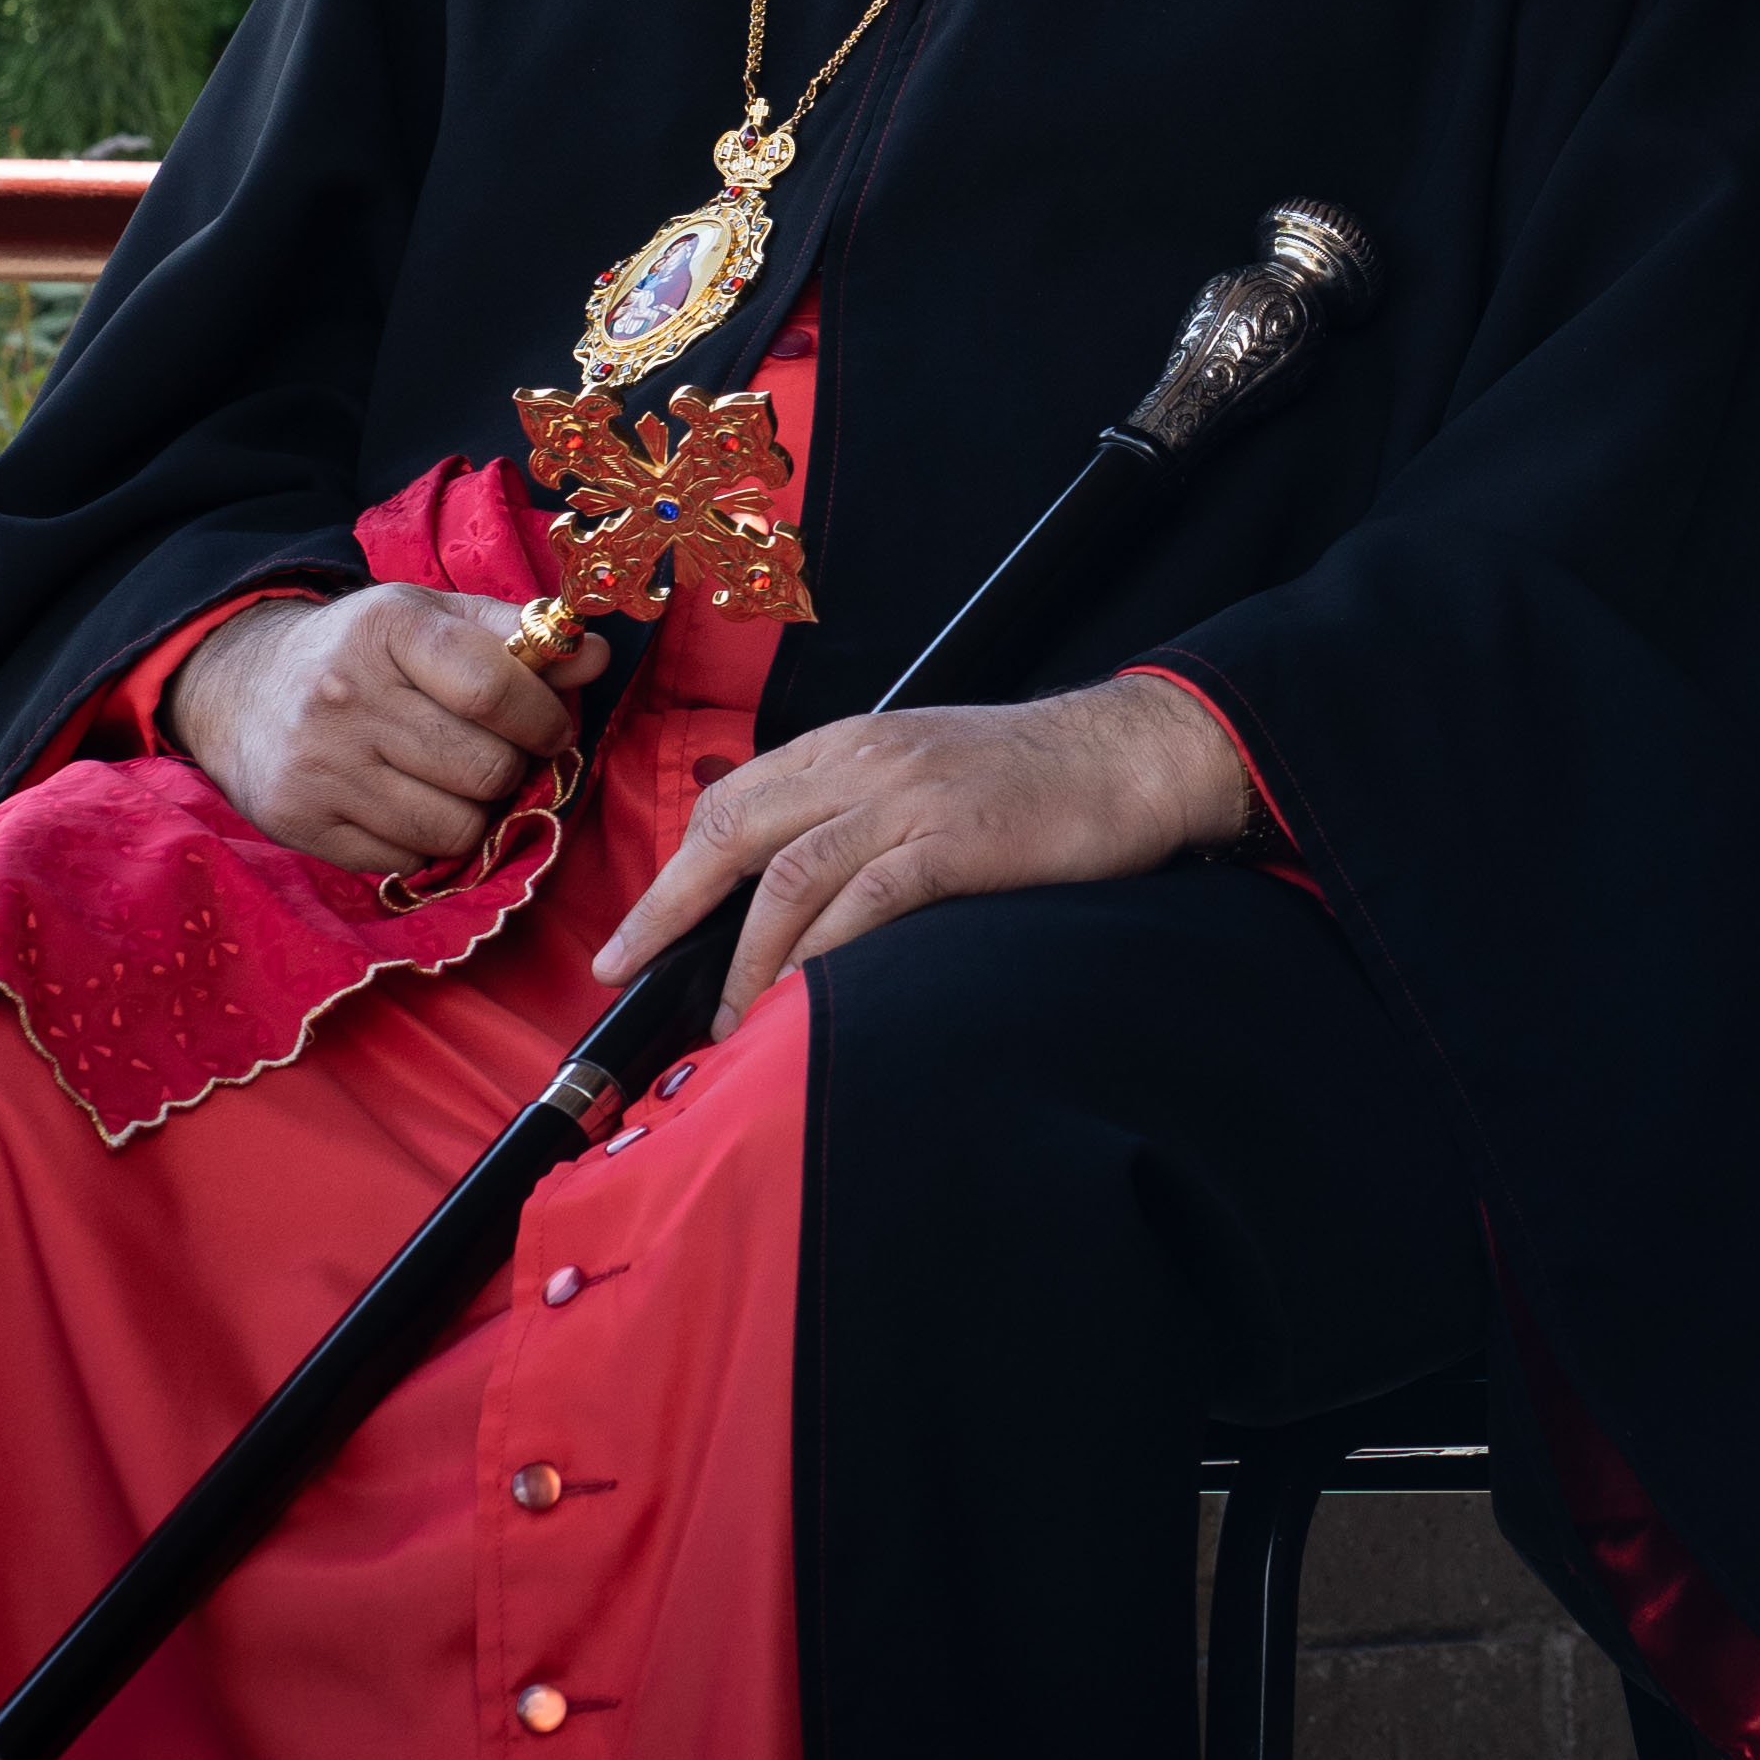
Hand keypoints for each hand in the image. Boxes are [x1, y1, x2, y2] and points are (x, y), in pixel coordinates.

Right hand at [168, 583, 608, 877]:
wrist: (241, 690)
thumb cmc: (362, 652)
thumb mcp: (431, 618)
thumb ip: (518, 634)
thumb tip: (595, 655)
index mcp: (387, 629)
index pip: (493, 689)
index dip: (544, 718)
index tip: (552, 728)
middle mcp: (345, 697)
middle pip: (483, 768)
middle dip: (511, 770)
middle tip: (498, 757)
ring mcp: (319, 765)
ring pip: (454, 826)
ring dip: (475, 813)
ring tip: (454, 782)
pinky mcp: (301, 822)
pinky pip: (407, 859)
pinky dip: (424, 841)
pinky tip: (406, 804)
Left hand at [592, 673, 1255, 1038]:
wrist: (1131, 754)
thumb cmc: (1032, 776)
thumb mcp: (924, 770)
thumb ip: (854, 811)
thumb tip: (784, 887)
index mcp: (852, 743)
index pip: (732, 799)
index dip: (672, 870)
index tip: (635, 934)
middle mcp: (868, 762)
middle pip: (735, 830)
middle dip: (669, 906)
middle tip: (628, 969)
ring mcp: (911, 798)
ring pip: (788, 874)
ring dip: (745, 955)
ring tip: (727, 1017)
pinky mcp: (957, 841)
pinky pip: (866, 900)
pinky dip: (821, 951)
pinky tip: (802, 995)